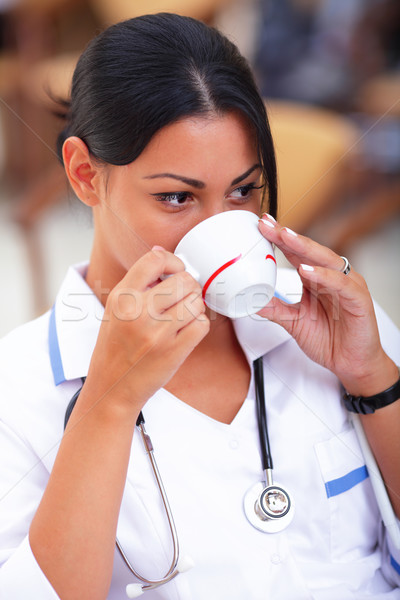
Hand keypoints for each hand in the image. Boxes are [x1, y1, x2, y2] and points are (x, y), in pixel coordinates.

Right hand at [83, 247, 209, 414]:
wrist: (111, 388)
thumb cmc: (115, 347)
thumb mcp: (116, 309)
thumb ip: (138, 282)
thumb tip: (160, 251)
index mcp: (121, 297)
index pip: (154, 260)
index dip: (173, 262)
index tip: (177, 271)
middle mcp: (138, 312)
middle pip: (183, 280)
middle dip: (189, 287)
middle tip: (183, 297)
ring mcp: (157, 332)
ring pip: (196, 302)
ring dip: (194, 307)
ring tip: (182, 316)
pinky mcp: (173, 351)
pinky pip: (201, 325)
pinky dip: (198, 325)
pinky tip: (186, 331)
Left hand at [257, 214, 397, 395]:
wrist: (352, 364)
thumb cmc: (329, 340)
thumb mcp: (294, 322)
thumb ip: (274, 309)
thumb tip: (250, 300)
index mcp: (316, 279)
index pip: (296, 253)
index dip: (279, 239)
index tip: (261, 225)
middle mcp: (332, 277)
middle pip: (309, 251)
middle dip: (287, 236)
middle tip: (268, 224)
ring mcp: (346, 286)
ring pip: (326, 260)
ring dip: (304, 248)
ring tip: (285, 238)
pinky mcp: (358, 299)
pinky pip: (340, 284)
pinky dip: (324, 276)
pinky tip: (308, 271)